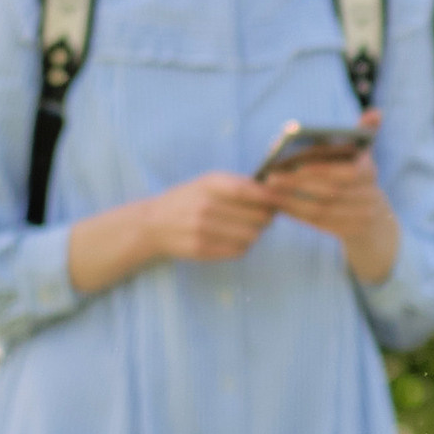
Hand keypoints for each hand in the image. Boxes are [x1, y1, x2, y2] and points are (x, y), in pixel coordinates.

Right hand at [66, 175, 277, 293]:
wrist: (153, 224)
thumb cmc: (187, 199)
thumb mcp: (207, 182)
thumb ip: (238, 184)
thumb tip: (274, 191)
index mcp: (209, 184)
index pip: (248, 191)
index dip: (270, 197)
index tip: (280, 200)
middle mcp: (205, 205)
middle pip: (256, 216)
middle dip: (266, 217)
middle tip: (265, 216)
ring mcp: (202, 229)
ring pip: (251, 236)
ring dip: (255, 233)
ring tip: (248, 228)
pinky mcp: (202, 249)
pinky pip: (238, 251)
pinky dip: (243, 246)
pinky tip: (235, 239)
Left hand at [259, 143, 401, 286]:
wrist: (376, 222)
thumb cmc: (360, 178)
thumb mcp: (366, 156)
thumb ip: (367, 132)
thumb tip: (374, 112)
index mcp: (370, 172)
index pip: (347, 171)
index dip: (322, 169)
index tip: (295, 164)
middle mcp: (369, 197)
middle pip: (330, 192)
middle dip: (298, 183)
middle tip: (271, 176)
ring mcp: (360, 217)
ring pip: (320, 209)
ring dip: (290, 199)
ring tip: (268, 190)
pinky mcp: (347, 232)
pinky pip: (317, 222)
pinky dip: (295, 212)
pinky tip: (277, 203)